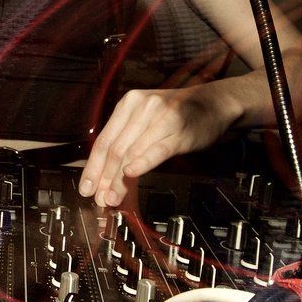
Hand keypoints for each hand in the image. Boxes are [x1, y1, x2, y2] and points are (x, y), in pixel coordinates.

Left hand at [78, 84, 236, 206]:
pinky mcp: (179, 131)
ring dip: (119, 180)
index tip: (86, 187)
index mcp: (129, 104)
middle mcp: (142, 107)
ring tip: (113, 197)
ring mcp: (161, 117)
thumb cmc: (180, 114)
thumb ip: (128, 141)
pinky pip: (157, 150)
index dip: (92, 167)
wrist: (215, 103)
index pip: (103, 140)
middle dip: (104, 178)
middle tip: (100, 198)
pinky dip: (142, 163)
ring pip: (132, 153)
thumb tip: (106, 174)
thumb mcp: (148, 120)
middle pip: (115, 149)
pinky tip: (131, 174)